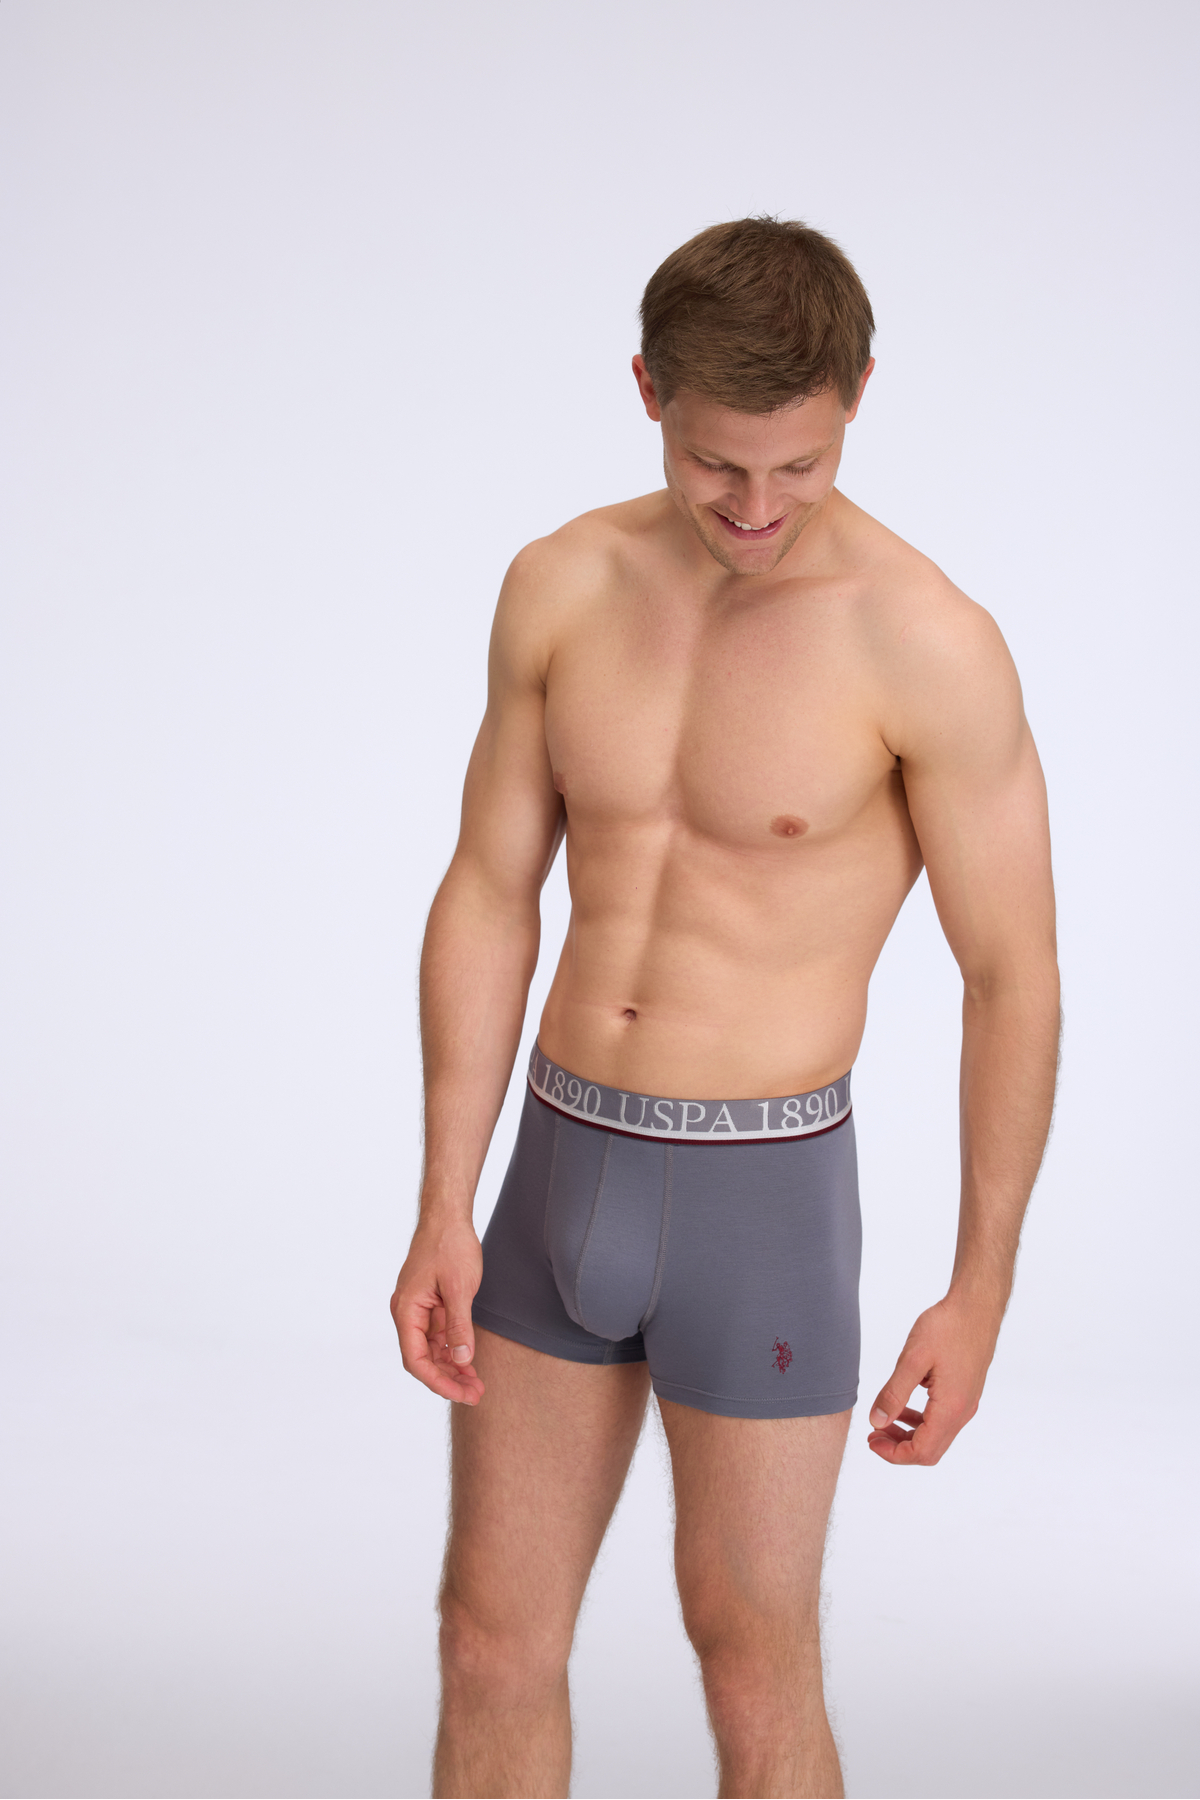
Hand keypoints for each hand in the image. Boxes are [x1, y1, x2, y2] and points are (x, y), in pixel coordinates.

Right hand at [390, 1214, 484, 1404]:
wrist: (448, 1216)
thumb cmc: (450, 1245)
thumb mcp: (459, 1288)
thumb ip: (459, 1326)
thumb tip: (463, 1360)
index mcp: (406, 1310)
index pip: (416, 1359)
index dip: (438, 1381)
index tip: (462, 1394)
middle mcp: (407, 1313)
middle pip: (423, 1359)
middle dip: (448, 1379)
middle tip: (476, 1394)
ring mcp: (418, 1310)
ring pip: (432, 1350)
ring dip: (452, 1367)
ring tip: (476, 1384)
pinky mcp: (430, 1304)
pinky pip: (439, 1336)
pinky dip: (454, 1350)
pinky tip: (470, 1361)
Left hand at [866, 1292, 999, 1464]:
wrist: (976, 1306)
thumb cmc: (947, 1327)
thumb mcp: (913, 1359)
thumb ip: (894, 1393)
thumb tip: (876, 1422)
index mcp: (951, 1408)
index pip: (922, 1451)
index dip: (893, 1454)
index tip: (871, 1440)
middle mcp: (963, 1412)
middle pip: (930, 1450)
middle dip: (899, 1448)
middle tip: (873, 1435)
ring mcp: (967, 1403)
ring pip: (936, 1436)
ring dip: (909, 1435)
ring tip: (884, 1422)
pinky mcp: (965, 1392)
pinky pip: (942, 1419)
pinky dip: (921, 1420)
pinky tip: (904, 1405)